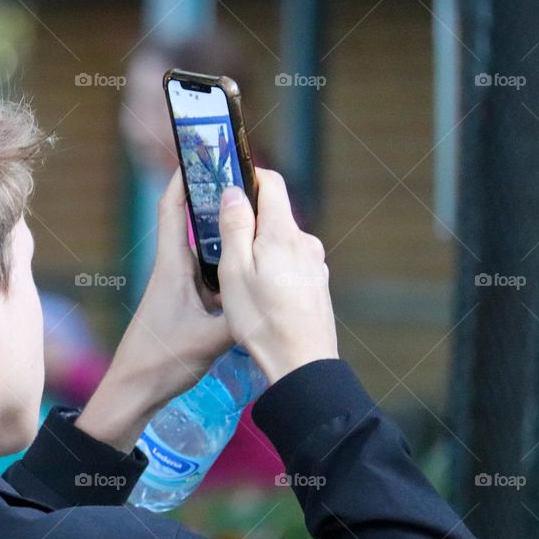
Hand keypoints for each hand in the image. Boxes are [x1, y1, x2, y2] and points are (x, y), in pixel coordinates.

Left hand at [75, 171, 232, 450]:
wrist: (133, 392)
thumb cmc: (161, 362)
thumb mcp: (209, 339)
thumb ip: (240, 317)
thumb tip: (271, 296)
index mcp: (171, 268)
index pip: (171, 210)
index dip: (183, 178)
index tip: (201, 154)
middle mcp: (172, 271)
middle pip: (190, 224)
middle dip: (212, 201)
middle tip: (242, 184)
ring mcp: (176, 289)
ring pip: (201, 251)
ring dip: (220, 234)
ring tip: (251, 220)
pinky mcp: (182, 307)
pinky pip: (206, 275)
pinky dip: (223, 265)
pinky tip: (246, 269)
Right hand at [217, 168, 337, 382]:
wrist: (301, 363)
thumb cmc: (261, 321)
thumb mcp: (234, 272)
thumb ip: (235, 227)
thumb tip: (234, 192)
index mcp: (282, 233)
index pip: (271, 182)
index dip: (248, 176)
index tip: (227, 185)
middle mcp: (305, 242)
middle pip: (275, 213)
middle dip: (248, 218)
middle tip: (221, 238)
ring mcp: (315, 263)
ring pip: (281, 240)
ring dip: (259, 246)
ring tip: (237, 274)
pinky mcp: (317, 283)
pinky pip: (291, 262)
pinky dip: (273, 266)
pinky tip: (260, 293)